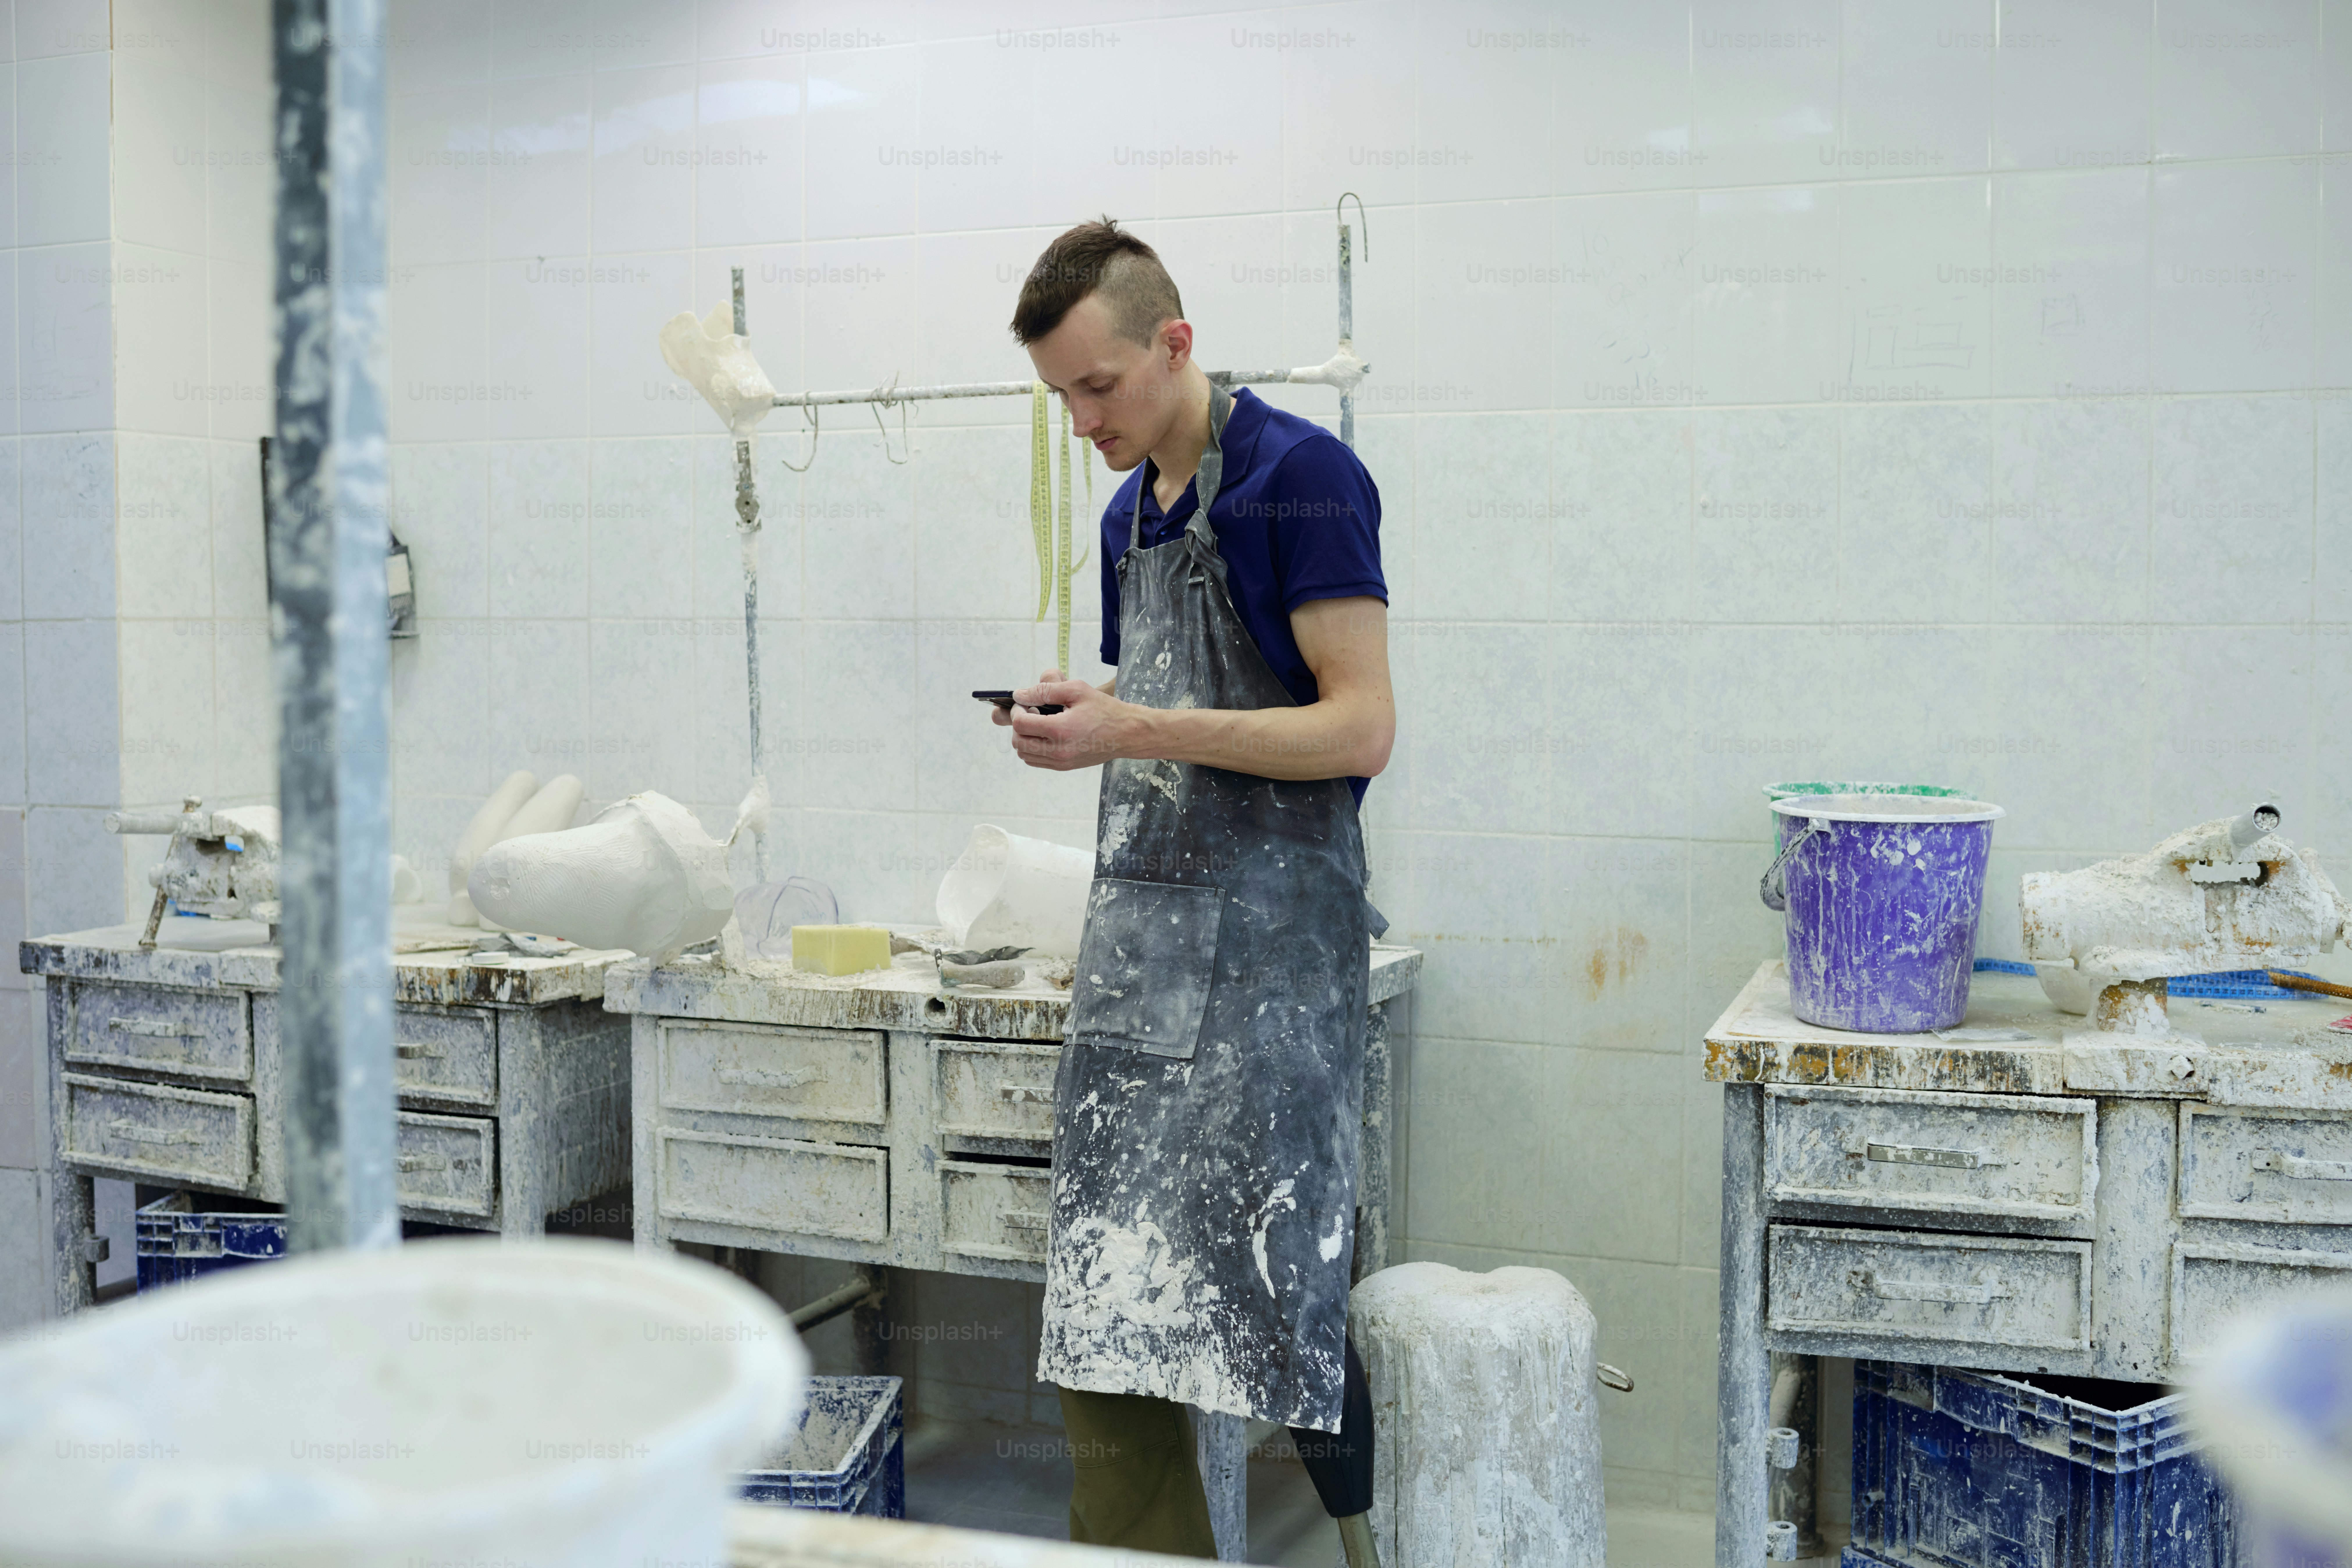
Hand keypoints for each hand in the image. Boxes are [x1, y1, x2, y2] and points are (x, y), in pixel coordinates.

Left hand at [1007, 670, 1127, 770]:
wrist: (1127, 733)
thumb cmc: (1104, 709)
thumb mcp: (1077, 689)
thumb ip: (1046, 689)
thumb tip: (1020, 694)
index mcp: (1060, 730)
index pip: (1020, 724)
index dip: (1017, 710)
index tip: (1026, 703)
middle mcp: (1058, 750)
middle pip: (1018, 742)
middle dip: (1018, 725)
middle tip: (1031, 713)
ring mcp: (1061, 762)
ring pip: (1024, 754)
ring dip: (1024, 737)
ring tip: (1039, 724)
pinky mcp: (1064, 767)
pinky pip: (1036, 761)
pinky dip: (1033, 748)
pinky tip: (1045, 734)